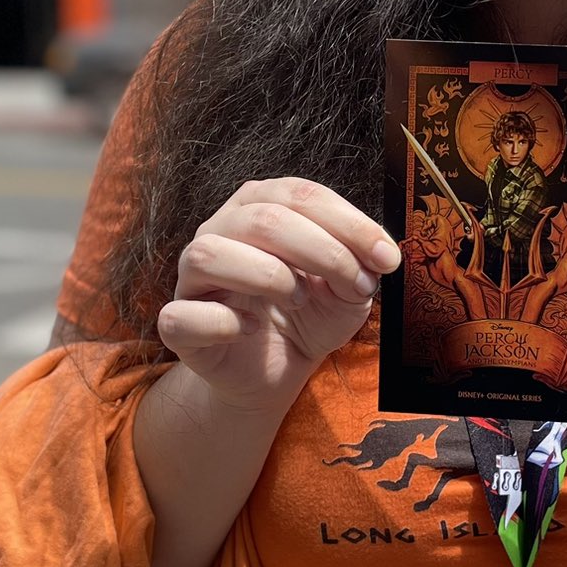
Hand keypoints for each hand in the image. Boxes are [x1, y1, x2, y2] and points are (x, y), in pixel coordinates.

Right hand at [157, 179, 398, 414]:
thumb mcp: (346, 291)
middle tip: (356, 283)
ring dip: (268, 276)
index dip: (349, 223)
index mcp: (258, 207)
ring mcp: (191, 277)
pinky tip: (254, 328)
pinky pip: (184, 315)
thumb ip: (359, 268)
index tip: (387, 257)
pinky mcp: (178, 323)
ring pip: (209, 253)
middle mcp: (219, 230)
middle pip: (262, 218)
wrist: (275, 371)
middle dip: (322, 250)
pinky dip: (225, 322)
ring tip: (298, 299)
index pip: (300, 195)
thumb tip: (374, 260)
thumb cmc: (306, 317)